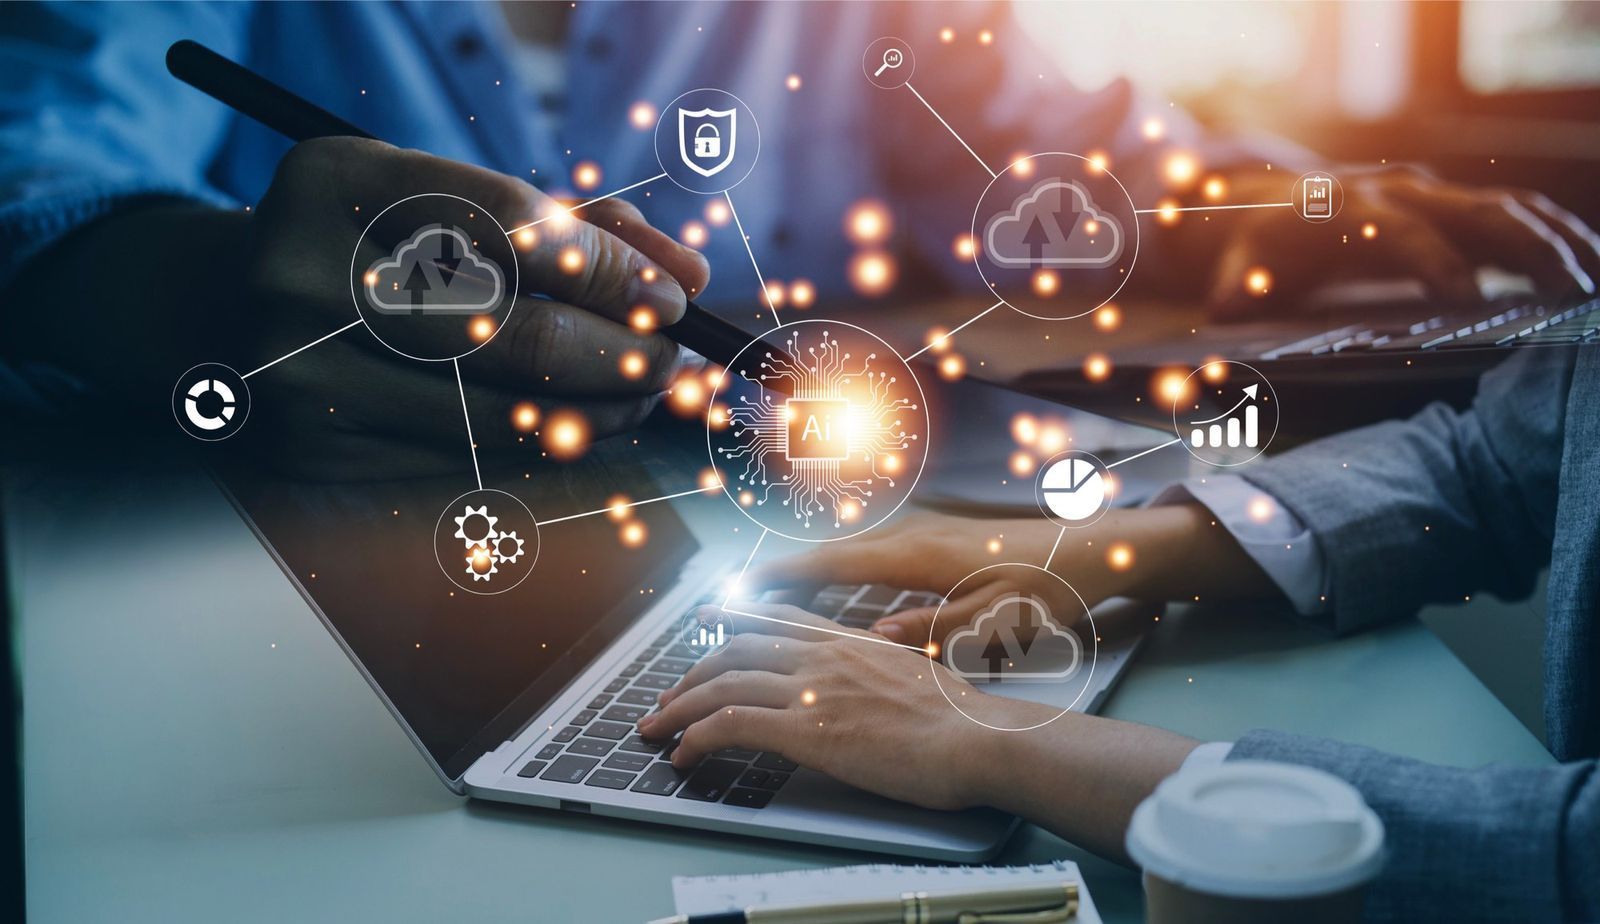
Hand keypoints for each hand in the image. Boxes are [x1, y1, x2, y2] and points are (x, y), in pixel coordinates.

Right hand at [238, 137, 708, 477]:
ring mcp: (299, 373)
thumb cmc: (372, 248)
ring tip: (643, 393)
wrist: (220, 315)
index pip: (512, 227)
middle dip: (624, 354)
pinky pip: (467, 459)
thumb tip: (687, 275)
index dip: (614, 270)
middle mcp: (303, 276)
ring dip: (600, 412)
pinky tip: (579, 423)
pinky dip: (543, 446)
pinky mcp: (311, 453)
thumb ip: (571, 224)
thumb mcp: (446, 200)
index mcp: (337, 183)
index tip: (674, 295)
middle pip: (514, 335)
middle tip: (674, 359)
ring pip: (500, 415)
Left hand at [640, 604, 1022, 810]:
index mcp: (850, 641)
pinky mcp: (806, 730)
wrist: (978, 739)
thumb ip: (885, 666)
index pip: (778, 619)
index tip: (708, 617)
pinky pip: (732, 724)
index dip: (735, 618)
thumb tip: (879, 672)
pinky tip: (683, 753)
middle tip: (669, 695)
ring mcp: (813, 689)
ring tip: (657, 729)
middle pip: (738, 648)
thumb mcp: (918, 674)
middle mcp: (824, 655)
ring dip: (679, 707)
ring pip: (723, 682)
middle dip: (693, 672)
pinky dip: (696, 737)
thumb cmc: (961, 719)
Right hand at [749, 511, 1130, 645]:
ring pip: (855, 550)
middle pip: (834, 552)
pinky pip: (878, 551)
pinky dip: (847, 567)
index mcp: (919, 555)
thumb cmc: (1051, 586)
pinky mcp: (945, 538)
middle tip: (742, 596)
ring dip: (815, 568)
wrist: (1101, 547)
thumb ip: (930, 631)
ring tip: (776, 591)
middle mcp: (916, 534)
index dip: (783, 575)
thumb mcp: (994, 621)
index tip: (742, 585)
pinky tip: (845, 582)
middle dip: (786, 572)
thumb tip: (869, 640)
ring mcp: (930, 532)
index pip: (834, 565)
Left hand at [1208, 167, 1599, 318]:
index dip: (1434, 264)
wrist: (1265, 201)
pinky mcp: (1453, 205)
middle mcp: (1402, 195)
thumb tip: (1224, 310)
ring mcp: (1434, 195)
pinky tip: (1588, 271)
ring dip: (1559, 243)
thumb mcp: (1239, 267)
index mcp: (1353, 213)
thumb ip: (1237, 289)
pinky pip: (1515, 215)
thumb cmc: (1258, 246)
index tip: (1466, 298)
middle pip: (1478, 214)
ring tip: (1597, 285)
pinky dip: (1556, 238)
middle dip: (1528, 250)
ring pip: (1510, 210)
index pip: (1404, 238)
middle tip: (1573, 293)